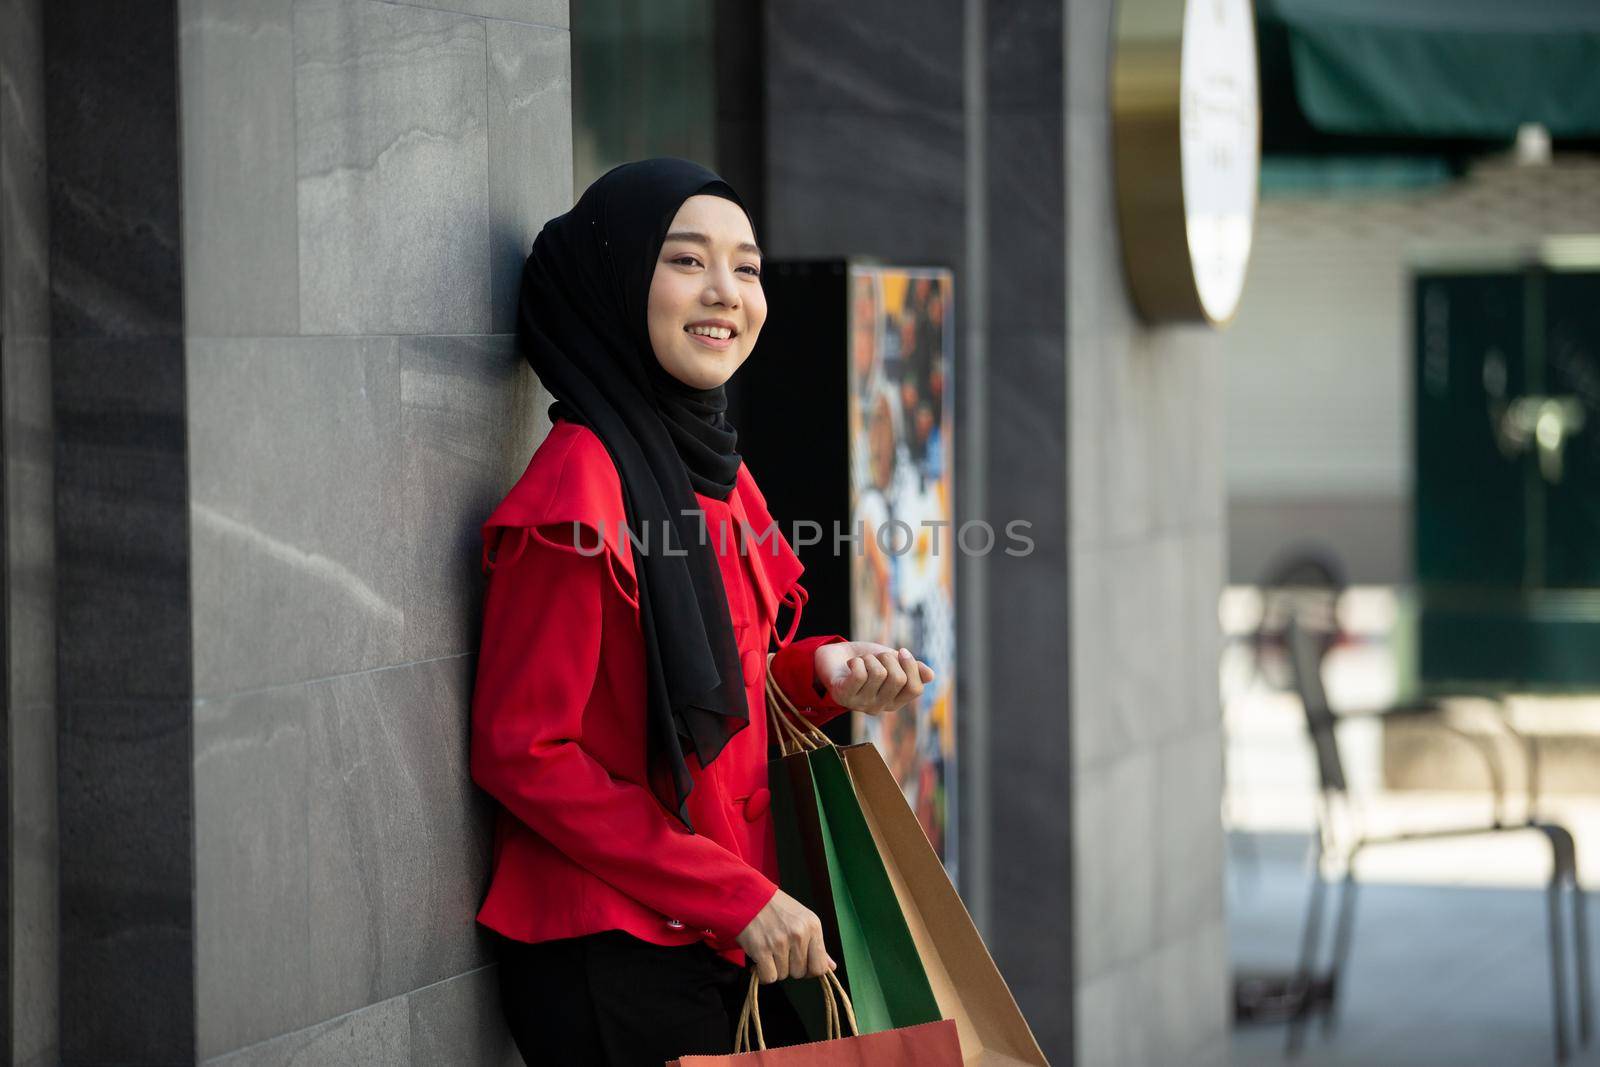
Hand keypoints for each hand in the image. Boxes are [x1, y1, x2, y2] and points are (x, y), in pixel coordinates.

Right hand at [735, 889, 834, 982]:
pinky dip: (762, 973)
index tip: (799, 963)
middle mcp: (799, 934)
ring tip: (768, 949)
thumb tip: (832, 967)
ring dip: (774, 968)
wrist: (748, 896)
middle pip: (800, 973)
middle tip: (779, 951)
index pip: (820, 967)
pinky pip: (768, 977)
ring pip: (783, 976)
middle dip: (789, 967)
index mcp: (813, 926)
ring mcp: (780, 942)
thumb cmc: (776, 909)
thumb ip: (816, 945)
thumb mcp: (802, 920)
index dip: (809, 971)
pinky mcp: (762, 949)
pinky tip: (759, 959)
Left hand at [814, 642, 933, 717]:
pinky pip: (860, 674)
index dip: (911, 665)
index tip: (901, 651)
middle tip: (876, 656)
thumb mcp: (892, 661)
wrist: (833, 657)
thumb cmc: (865, 660)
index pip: (915, 689)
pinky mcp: (843, 696)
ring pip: (879, 673)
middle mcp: (879, 707)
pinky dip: (857, 661)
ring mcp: (861, 704)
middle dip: (888, 658)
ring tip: (861, 661)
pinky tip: (851, 664)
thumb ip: (912, 669)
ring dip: (870, 658)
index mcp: (895, 701)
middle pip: (898, 679)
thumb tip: (931, 676)